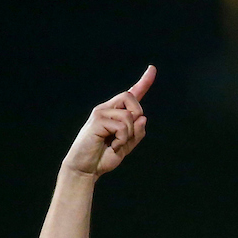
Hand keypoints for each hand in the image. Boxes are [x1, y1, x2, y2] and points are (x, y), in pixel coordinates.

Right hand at [62, 65, 156, 179]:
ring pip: (129, 116)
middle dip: (136, 116)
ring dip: (128, 136)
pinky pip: (121, 126)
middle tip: (127, 135)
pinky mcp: (97, 120)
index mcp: (115, 113)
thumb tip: (143, 118)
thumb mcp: (125, 146)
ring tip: (116, 145)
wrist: (85, 169)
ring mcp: (101, 113)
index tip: (153, 69)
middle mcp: (107, 109)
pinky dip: (122, 140)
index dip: (143, 82)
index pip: (131, 95)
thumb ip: (136, 134)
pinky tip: (113, 147)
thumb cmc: (102, 158)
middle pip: (131, 98)